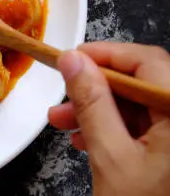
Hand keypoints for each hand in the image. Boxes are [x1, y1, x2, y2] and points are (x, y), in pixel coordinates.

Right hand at [48, 42, 169, 195]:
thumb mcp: (112, 158)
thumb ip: (91, 104)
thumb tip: (74, 61)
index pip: (147, 62)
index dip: (105, 55)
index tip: (70, 60)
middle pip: (143, 83)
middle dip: (96, 89)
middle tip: (62, 99)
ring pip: (142, 105)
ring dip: (102, 111)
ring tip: (65, 126)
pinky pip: (150, 126)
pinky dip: (118, 129)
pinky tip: (89, 141)